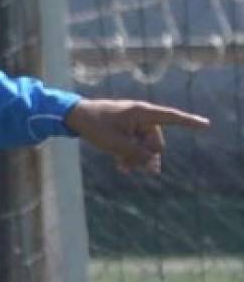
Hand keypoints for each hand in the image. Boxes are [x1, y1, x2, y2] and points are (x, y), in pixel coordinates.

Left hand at [64, 99, 209, 173]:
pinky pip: (135, 144)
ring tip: (124, 169)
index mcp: (142, 113)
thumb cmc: (95, 125)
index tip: (206, 125)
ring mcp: (133, 123)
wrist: (75, 117)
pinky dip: (130, 154)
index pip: (171, 117)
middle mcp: (141, 116)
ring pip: (144, 146)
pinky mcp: (125, 129)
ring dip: (137, 158)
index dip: (189, 122)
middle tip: (133, 168)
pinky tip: (121, 168)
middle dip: (147, 156)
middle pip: (155, 141)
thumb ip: (136, 155)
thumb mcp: (115, 144)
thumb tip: (154, 165)